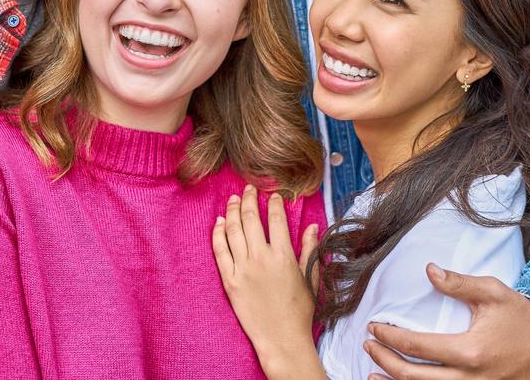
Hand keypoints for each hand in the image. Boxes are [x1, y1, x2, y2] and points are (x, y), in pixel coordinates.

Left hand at [212, 185, 322, 379]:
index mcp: (284, 256)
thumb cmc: (300, 311)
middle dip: (249, 199)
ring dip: (232, 210)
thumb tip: (311, 226)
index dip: (274, 203)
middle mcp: (261, 258)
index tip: (273, 195)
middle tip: (248, 189)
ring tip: (233, 199)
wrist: (282, 339)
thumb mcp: (310, 278)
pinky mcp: (229, 280)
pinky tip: (219, 222)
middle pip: (251, 218)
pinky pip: (219, 250)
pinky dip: (218, 233)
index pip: (276, 220)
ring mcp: (243, 269)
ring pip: (233, 230)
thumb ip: (309, 249)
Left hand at [365, 264, 529, 379]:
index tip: (373, 327)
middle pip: (414, 377)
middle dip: (385, 361)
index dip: (389, 338)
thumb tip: (428, 270)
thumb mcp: (492, 292)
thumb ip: (458, 283)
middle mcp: (471, 378)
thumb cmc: (521, 315)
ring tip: (373, 373)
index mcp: (470, 350)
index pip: (417, 346)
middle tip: (368, 346)